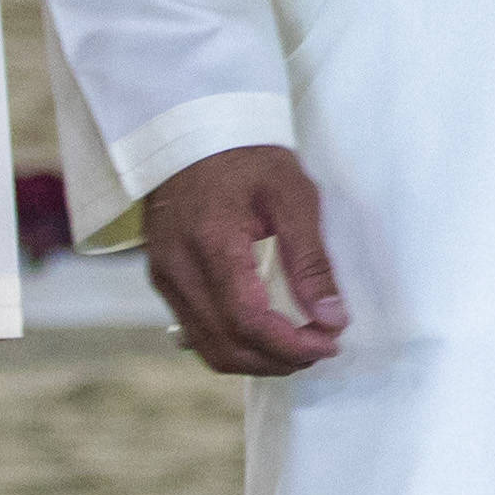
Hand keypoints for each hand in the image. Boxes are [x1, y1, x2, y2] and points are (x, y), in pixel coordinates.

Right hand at [141, 143, 348, 375]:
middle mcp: (178, 268)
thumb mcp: (292, 195)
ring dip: (257, 359)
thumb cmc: (246, 157)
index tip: (329, 344)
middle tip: (320, 348)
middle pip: (227, 345)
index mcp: (211, 242)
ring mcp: (165, 277)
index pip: (248, 319)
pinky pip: (198, 331)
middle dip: (278, 360)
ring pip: (209, 347)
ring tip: (298, 346)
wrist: (192, 135)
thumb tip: (331, 317)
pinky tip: (267, 333)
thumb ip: (311, 260)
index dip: (290, 345)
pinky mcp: (164, 280)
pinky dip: (235, 344)